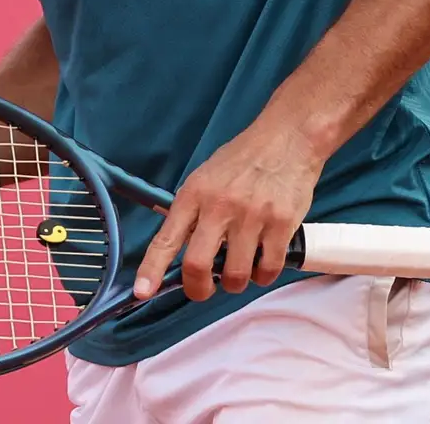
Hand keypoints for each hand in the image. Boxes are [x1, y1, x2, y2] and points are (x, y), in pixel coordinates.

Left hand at [134, 119, 324, 301]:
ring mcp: (252, 217)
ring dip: (235, 283)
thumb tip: (181, 247)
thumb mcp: (206, 177)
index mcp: (194, 194)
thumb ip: (193, 210)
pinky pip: (267, 269)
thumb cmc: (243, 159)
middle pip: (198, 265)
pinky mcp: (281, 224)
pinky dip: (263, 276)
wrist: (287, 138)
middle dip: (198, 289)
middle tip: (204, 289)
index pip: (166, 238)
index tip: (142, 292)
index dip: (152, 269)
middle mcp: (219, 206)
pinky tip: (262, 264)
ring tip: (239, 269)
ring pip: (236, 275)